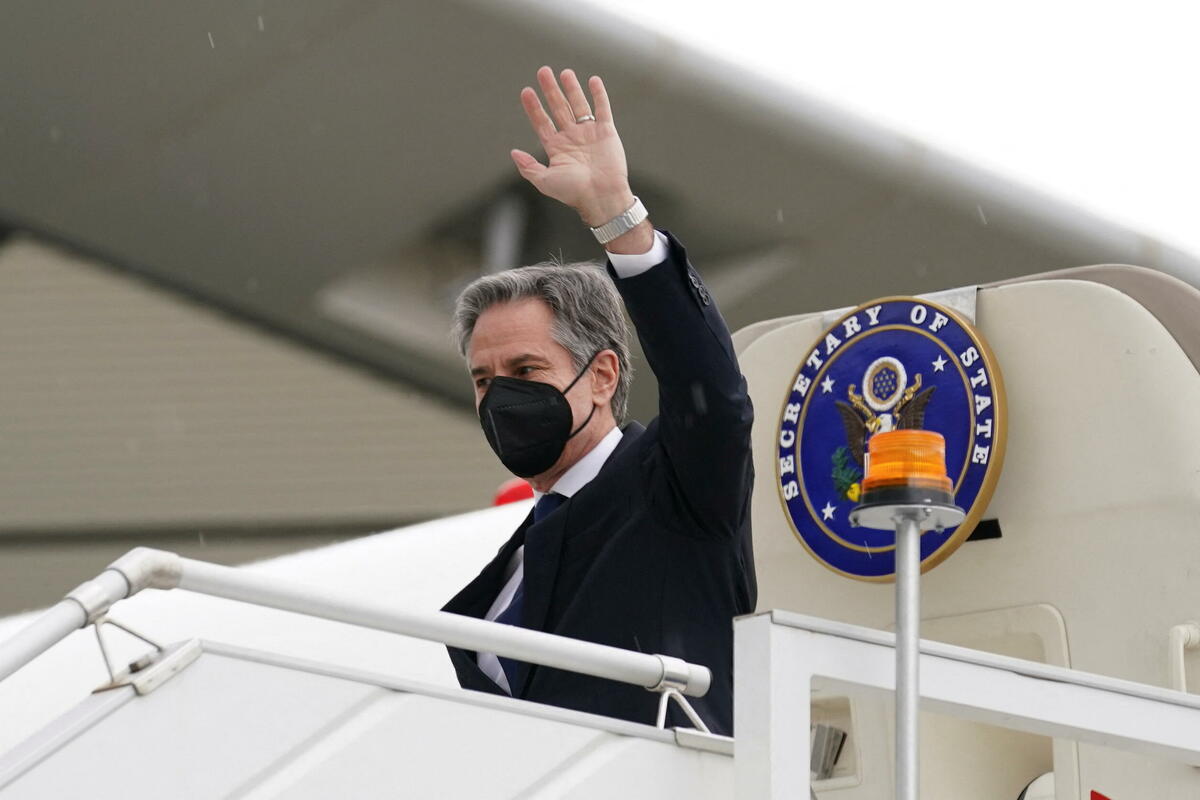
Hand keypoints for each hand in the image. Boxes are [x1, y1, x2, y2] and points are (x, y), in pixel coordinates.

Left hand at [511, 67, 635, 228]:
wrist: (602, 196)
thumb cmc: (573, 192)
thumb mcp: (545, 181)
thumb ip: (528, 167)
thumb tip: (513, 152)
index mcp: (556, 148)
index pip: (542, 122)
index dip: (533, 107)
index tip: (526, 91)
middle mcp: (571, 137)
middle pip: (558, 108)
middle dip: (550, 90)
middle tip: (543, 71)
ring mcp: (589, 133)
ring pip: (578, 105)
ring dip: (572, 88)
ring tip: (565, 72)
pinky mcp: (607, 131)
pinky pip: (602, 109)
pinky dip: (598, 94)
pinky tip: (593, 80)